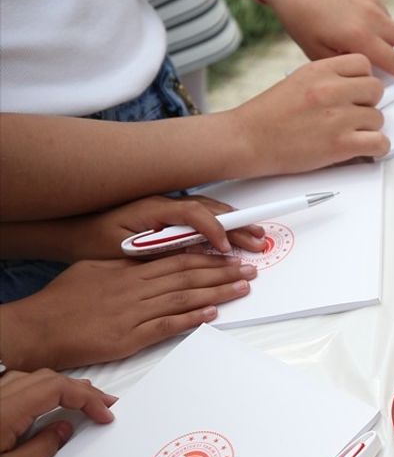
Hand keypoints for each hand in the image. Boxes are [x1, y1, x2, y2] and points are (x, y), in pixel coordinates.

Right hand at [0, 255, 255, 370]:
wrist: (37, 328)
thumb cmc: (61, 301)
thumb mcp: (94, 271)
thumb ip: (125, 267)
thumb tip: (149, 262)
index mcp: (128, 272)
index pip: (176, 260)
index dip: (207, 257)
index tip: (230, 256)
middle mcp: (134, 289)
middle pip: (187, 276)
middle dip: (221, 272)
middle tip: (248, 269)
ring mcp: (132, 313)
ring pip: (183, 298)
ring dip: (217, 292)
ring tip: (242, 287)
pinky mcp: (128, 338)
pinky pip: (165, 326)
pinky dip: (191, 319)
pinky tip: (212, 313)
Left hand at [0, 370, 115, 456]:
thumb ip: (41, 449)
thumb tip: (62, 429)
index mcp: (4, 411)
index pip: (57, 389)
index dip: (87, 398)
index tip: (104, 413)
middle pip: (46, 379)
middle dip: (79, 389)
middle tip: (103, 404)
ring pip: (30, 378)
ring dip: (59, 386)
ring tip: (79, 401)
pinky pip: (13, 385)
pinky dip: (37, 389)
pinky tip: (43, 402)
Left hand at [70, 195, 265, 259]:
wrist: (71, 229)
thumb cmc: (93, 241)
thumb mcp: (126, 249)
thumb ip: (162, 250)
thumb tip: (193, 253)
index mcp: (155, 208)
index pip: (195, 214)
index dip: (215, 230)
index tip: (227, 249)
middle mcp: (165, 203)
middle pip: (210, 209)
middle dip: (237, 224)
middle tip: (258, 239)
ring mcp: (167, 206)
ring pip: (208, 210)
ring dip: (232, 223)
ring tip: (253, 234)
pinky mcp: (166, 215)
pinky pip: (199, 216)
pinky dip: (219, 224)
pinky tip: (230, 233)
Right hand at [230, 54, 389, 175]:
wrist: (247, 140)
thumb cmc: (268, 115)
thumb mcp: (299, 81)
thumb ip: (329, 79)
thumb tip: (357, 85)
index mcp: (319, 70)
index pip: (364, 63)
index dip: (362, 79)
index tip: (355, 91)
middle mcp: (330, 89)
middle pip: (376, 89)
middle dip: (368, 103)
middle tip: (353, 114)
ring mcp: (337, 117)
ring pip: (379, 118)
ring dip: (368, 129)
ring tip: (349, 134)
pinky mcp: (341, 144)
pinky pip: (380, 143)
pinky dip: (375, 149)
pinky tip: (362, 149)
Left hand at [258, 0, 393, 87]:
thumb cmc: (301, 21)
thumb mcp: (319, 54)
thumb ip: (350, 67)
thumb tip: (372, 75)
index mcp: (361, 38)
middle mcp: (373, 19)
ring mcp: (374, 3)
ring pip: (391, 29)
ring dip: (385, 39)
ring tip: (345, 32)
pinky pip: (378, 16)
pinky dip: (371, 24)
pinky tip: (346, 21)